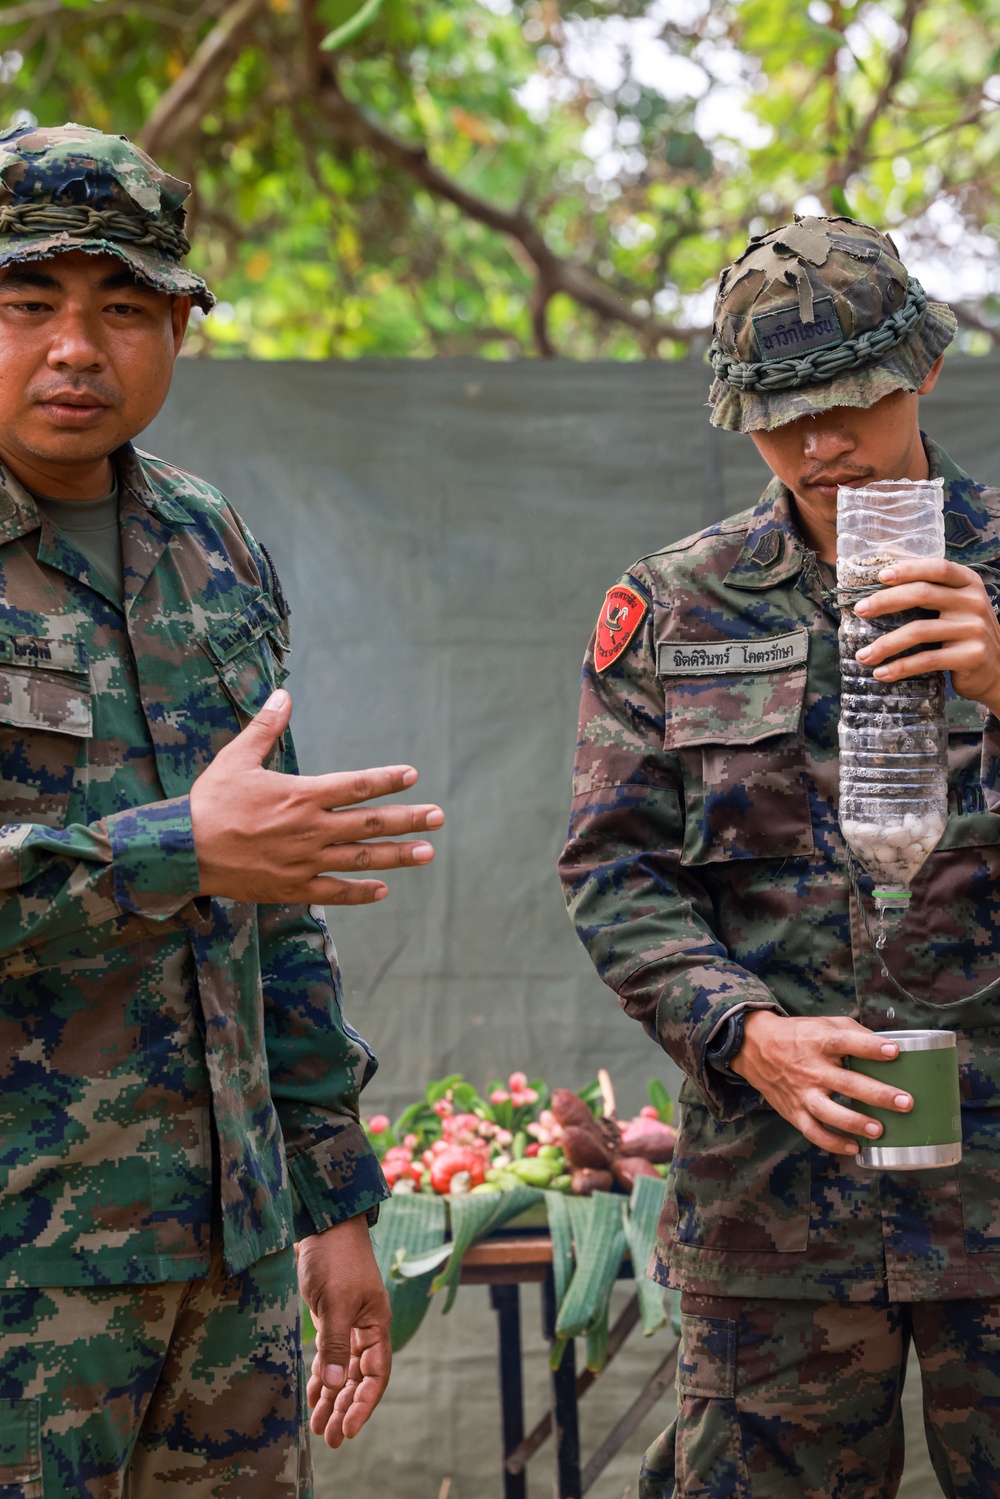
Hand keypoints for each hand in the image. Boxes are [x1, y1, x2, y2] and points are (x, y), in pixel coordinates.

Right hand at [189, 688, 443, 903]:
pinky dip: (359, 891)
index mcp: (301, 795)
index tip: (412, 775)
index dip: (387, 779)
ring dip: (396, 856)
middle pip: (369, 823)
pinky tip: (381, 889)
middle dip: (407, 819)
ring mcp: (304, 861)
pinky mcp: (292, 887)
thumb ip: (265, 728)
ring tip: (426, 853)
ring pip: (360, 859)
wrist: (183, 851)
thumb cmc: (209, 802)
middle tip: (438, 817)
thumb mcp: (236, 758)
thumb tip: (283, 694)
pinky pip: (333, 891)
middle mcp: (310, 829)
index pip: (356, 785)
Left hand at [298, 1213, 391, 1446]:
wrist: (322, 1223)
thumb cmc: (334, 1258)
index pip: (377, 1374)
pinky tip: (312, 1396)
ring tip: (318, 1426)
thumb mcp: (335, 1302)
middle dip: (345, 1408)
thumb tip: (338, 1386)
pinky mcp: (329, 1318)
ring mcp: (347, 1323)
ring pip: (343, 1371)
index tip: (348, 1429)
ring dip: (332, 1398)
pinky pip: (329, 1356)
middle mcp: (365, 1328)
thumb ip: (336, 1345)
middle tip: (329, 1437)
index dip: (364, 1404)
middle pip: (360, 1378)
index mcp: (377, 1324)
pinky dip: (322, 1376)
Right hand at [730, 1012, 911, 1153]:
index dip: (871, 1047)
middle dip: (877, 1094)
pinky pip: (813, 1131)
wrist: (754, 1047)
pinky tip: (855, 1147)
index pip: (846, 1042)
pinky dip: (833, 1143)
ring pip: (828, 1111)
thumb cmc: (798, 1035)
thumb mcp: (823, 1024)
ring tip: (878, 1130)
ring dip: (854, 1122)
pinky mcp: (794, 1111)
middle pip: (846, 1082)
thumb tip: (888, 1045)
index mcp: (820, 1042)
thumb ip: (854, 1032)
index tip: (895, 1051)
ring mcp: (802, 1092)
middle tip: (904, 1102)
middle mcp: (811, 1068)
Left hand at [853, 558, 999, 716]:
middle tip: (859, 610)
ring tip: (862, 656)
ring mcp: (974, 629)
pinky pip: (927, 660)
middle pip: (922, 594)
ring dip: (885, 645)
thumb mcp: (957, 606)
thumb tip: (881, 584)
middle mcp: (974, 602)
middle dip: (885, 601)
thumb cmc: (965, 634)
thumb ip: (932, 592)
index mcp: (968, 583)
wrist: (998, 670)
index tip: (880, 576)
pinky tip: (881, 673)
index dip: (908, 569)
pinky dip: (900, 667)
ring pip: (919, 631)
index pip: (937, 568)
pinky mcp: (971, 656)